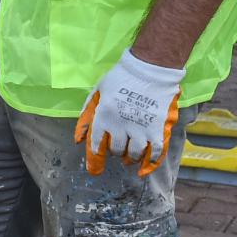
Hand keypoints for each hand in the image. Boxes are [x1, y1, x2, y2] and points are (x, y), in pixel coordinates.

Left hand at [74, 50, 182, 176]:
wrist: (150, 68)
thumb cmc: (121, 78)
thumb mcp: (97, 93)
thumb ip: (86, 117)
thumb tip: (78, 140)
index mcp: (103, 117)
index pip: (96, 145)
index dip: (95, 159)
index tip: (95, 168)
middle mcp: (120, 126)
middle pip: (115, 150)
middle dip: (115, 152)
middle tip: (118, 149)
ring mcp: (140, 129)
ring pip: (133, 154)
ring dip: (129, 158)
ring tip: (129, 157)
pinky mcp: (158, 129)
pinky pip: (154, 153)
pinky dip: (149, 164)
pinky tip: (144, 169)